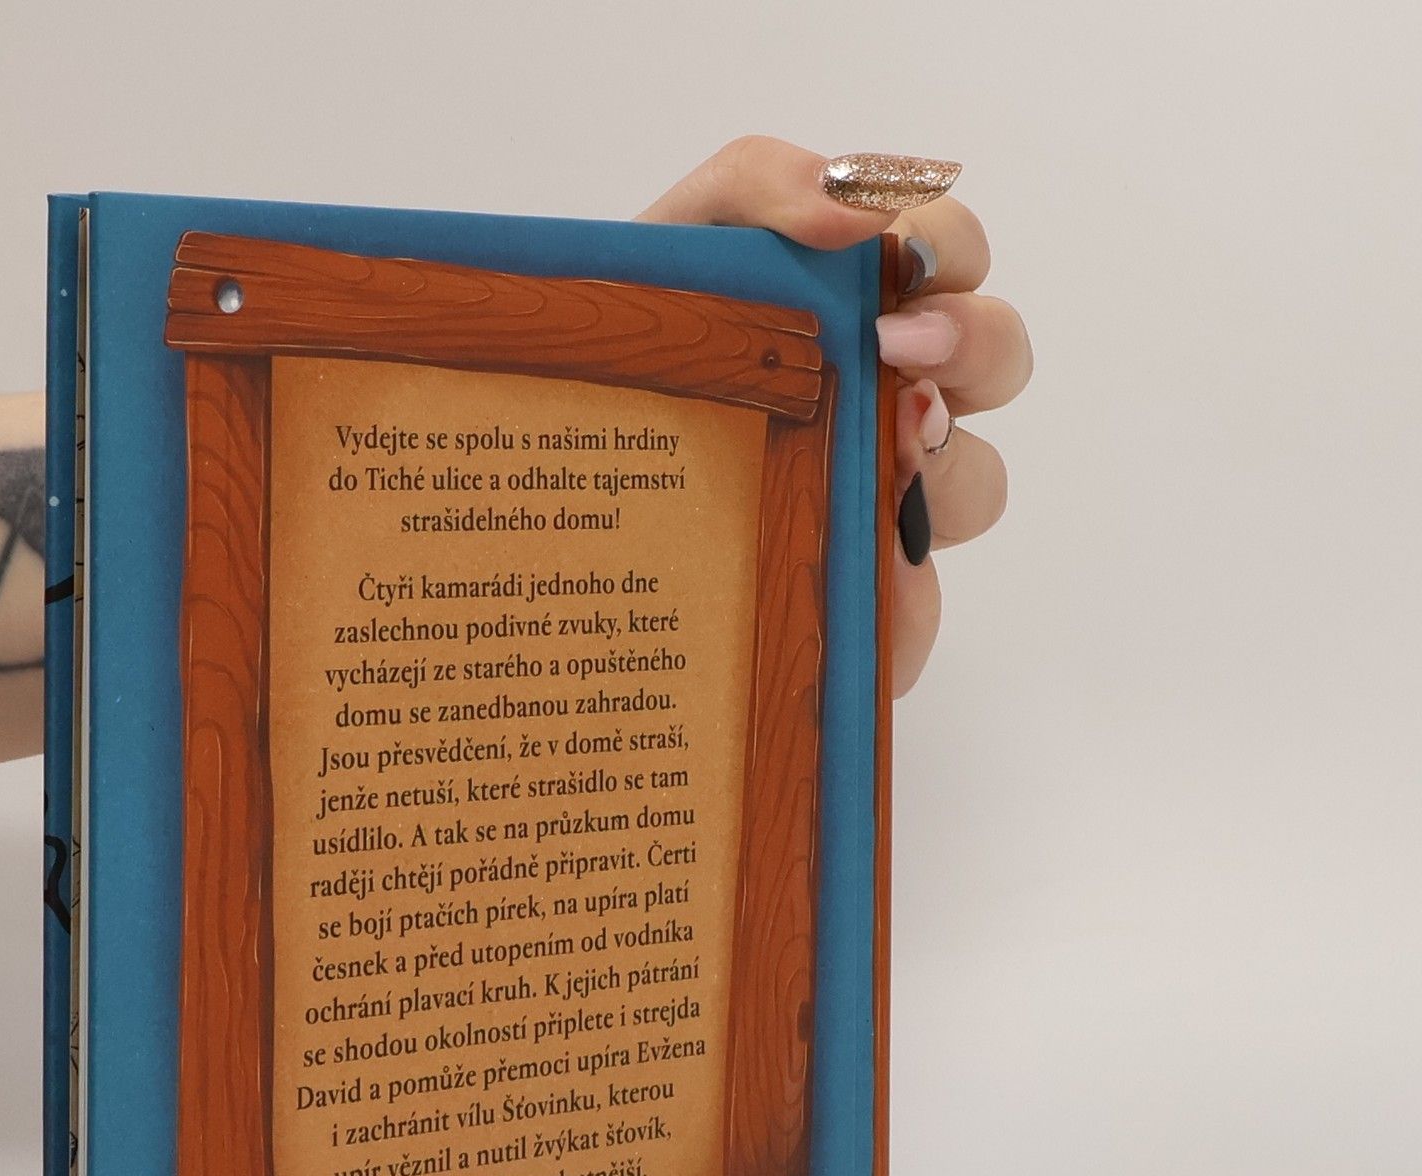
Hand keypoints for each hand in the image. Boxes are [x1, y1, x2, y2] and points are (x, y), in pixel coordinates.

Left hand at [640, 136, 1029, 694]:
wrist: (549, 470)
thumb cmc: (626, 359)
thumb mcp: (668, 250)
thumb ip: (754, 187)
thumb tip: (852, 205)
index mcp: (861, 307)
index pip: (950, 253)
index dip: (949, 248)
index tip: (896, 265)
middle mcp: (890, 395)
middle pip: (996, 363)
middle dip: (972, 347)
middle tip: (896, 359)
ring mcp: (884, 499)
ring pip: (976, 486)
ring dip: (946, 473)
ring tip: (879, 472)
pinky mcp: (858, 602)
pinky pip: (918, 617)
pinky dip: (906, 609)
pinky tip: (864, 596)